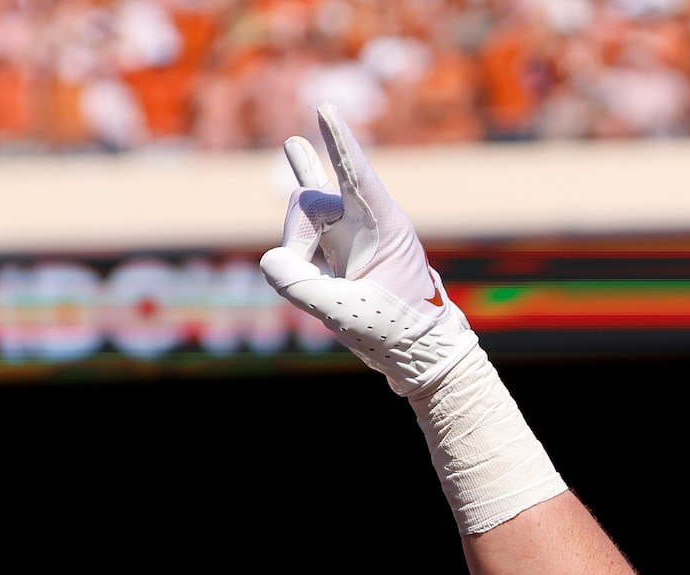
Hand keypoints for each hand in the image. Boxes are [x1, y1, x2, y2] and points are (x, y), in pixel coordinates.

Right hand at [258, 105, 475, 397]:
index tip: (325, 108)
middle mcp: (367, 220)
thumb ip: (303, 288)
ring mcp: (350, 229)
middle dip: (295, 236)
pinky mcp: (336, 244)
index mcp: (386, 229)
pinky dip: (301, 180)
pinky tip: (296, 148)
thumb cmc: (396, 333)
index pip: (356, 177)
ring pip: (303, 213)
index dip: (339, 144)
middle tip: (310, 283)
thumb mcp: (347, 316)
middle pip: (312, 199)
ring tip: (324, 288)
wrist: (418, 352)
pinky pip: (308, 210)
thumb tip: (271, 261)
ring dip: (297, 251)